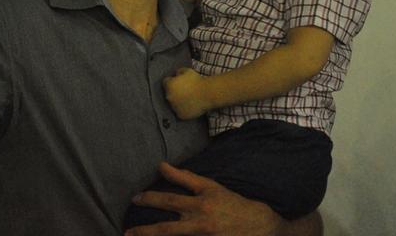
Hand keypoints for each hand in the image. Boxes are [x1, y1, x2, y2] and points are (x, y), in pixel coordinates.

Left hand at [124, 162, 283, 235]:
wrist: (264, 230)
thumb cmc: (238, 207)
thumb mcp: (216, 189)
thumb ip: (190, 180)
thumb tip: (164, 168)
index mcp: (207, 195)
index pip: (180, 185)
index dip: (161, 184)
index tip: (142, 188)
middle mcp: (203, 213)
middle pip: (170, 206)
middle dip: (149, 202)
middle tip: (132, 203)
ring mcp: (204, 231)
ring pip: (170, 231)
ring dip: (149, 232)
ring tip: (131, 234)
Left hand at [164, 68, 210, 119]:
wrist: (207, 93)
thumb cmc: (197, 80)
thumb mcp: (187, 71)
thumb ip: (179, 72)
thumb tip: (176, 74)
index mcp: (169, 85)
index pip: (165, 82)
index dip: (172, 81)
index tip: (178, 82)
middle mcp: (169, 97)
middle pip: (169, 94)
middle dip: (174, 92)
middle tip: (184, 91)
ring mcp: (174, 107)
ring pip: (174, 104)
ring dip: (178, 101)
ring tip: (189, 99)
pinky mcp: (181, 115)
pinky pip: (180, 112)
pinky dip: (184, 109)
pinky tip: (191, 105)